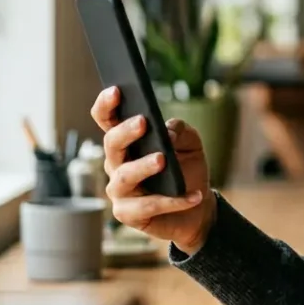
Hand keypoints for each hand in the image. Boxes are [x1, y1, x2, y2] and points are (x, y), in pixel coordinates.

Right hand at [91, 86, 216, 254]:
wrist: (197, 207)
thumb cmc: (186, 170)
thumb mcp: (191, 144)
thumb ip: (180, 130)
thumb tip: (165, 131)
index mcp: (127, 143)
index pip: (107, 120)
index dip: (106, 105)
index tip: (117, 90)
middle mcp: (117, 164)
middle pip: (111, 144)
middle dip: (125, 131)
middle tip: (143, 122)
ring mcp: (119, 191)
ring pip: (124, 177)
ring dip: (142, 166)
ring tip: (162, 159)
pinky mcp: (129, 214)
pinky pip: (148, 206)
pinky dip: (172, 201)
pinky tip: (194, 195)